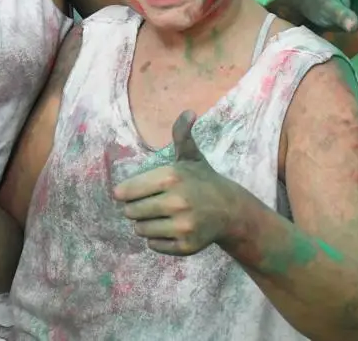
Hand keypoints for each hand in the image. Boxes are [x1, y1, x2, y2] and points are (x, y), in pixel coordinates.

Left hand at [114, 111, 236, 255]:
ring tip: (160, 215)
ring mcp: (182, 226)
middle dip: (135, 209)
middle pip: (130, 212)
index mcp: (171, 177)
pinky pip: (153, 245)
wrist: (231, 211)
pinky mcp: (186, 246)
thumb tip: (189, 111)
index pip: (126, 192)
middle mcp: (176, 202)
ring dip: (145, 224)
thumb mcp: (191, 156)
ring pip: (140, 230)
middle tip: (151, 204)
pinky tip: (170, 228)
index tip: (131, 192)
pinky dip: (157, 239)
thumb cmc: (202, 180)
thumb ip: (182, 134)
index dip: (126, 193)